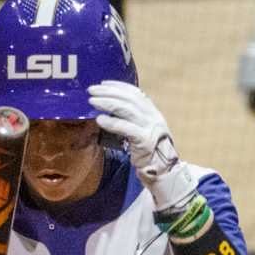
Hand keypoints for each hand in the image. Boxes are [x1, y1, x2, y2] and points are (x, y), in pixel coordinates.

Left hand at [89, 81, 194, 211]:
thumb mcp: (143, 130)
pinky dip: (112, 123)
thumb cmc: (149, 151)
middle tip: (91, 90)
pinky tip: (100, 119)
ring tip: (92, 101)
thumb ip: (133, 119)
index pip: (135, 93)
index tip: (103, 84)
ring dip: (107, 103)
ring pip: (126, 109)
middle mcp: (152, 116)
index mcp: (152, 112)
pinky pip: (126, 128)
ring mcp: (149, 128)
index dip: (118, 86)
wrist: (163, 171)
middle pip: (128, 99)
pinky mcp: (144, 140)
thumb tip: (112, 108)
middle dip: (108, 92)